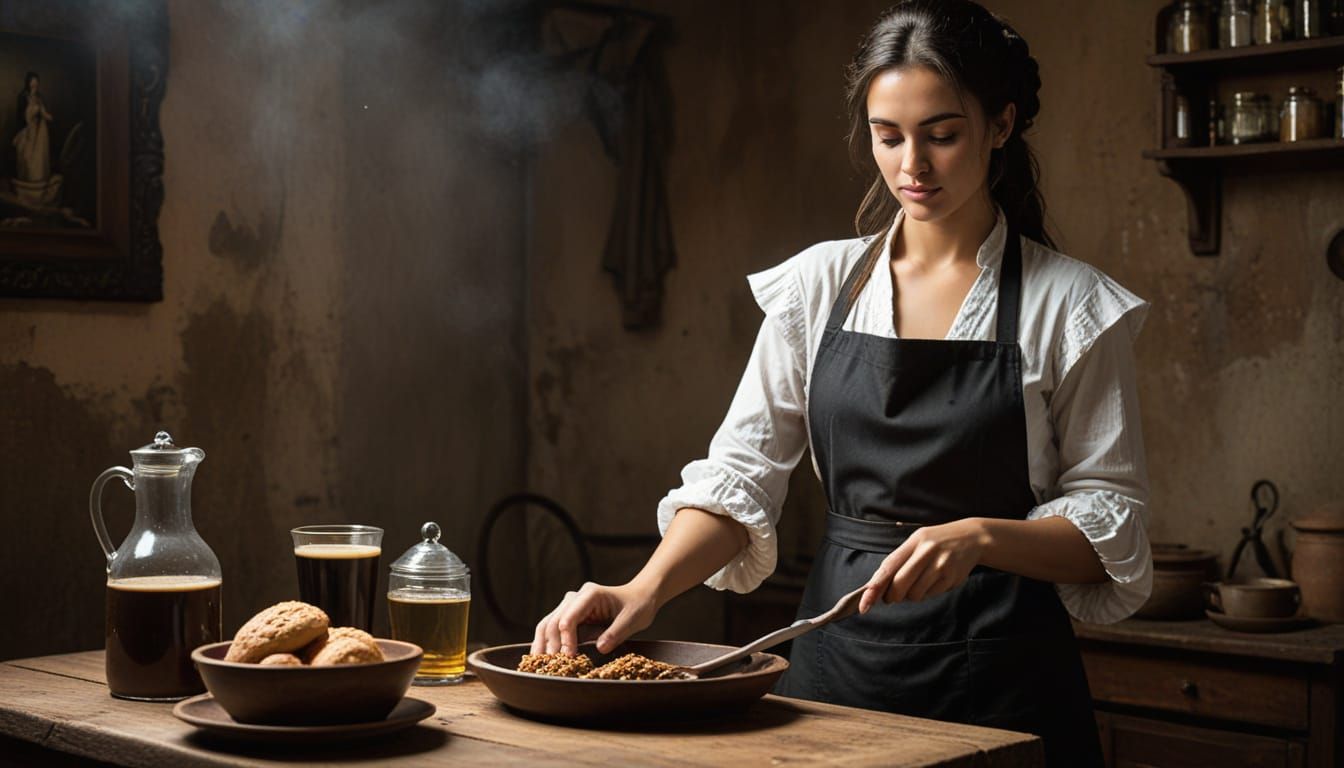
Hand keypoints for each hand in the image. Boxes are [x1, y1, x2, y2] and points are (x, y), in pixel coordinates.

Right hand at [530, 581, 657, 655]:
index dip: (567, 639)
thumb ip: (615, 633)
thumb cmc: (637, 606)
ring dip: (543, 644)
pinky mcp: (570, 615)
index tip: (570, 657)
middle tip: (553, 666)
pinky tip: (541, 657)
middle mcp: (575, 597)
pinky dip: (546, 642)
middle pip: (554, 621)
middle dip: (552, 644)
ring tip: (539, 664)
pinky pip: (552, 628)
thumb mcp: (632, 620)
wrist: (639, 597)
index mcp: (590, 594)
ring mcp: (570, 605)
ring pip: (548, 624)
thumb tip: (599, 648)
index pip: (569, 617)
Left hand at [858, 518, 989, 613]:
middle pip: (900, 585)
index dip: (874, 588)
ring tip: (920, 580)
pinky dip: (928, 593)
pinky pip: (931, 595)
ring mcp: (941, 566)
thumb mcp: (916, 542)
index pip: (888, 567)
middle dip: (893, 596)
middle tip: (893, 596)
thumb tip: (876, 587)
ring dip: (912, 595)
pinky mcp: (953, 578)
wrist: (972, 538)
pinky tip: (935, 579)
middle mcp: (927, 552)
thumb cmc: (935, 542)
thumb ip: (898, 561)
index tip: (864, 604)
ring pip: (915, 594)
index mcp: (914, 542)